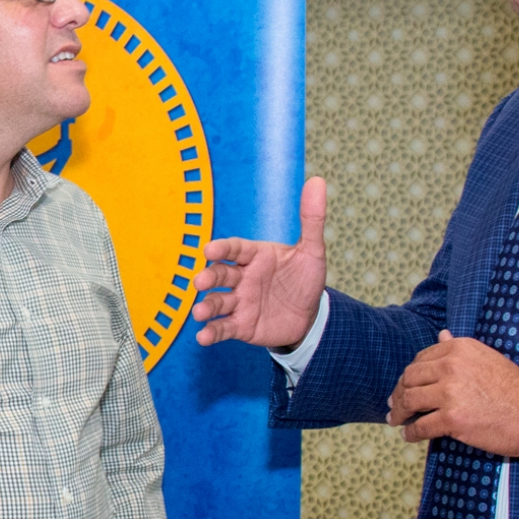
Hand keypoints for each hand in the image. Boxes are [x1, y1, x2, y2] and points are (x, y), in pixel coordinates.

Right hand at [192, 177, 327, 347]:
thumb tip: (318, 182)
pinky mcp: (241, 325)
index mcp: (256, 255)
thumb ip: (311, 218)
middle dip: (208, 277)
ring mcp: (240, 301)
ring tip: (199, 313)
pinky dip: (212, 332)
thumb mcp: (312, 250)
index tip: (210, 250)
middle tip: (200, 281)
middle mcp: (243, 277)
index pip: (236, 249)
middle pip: (220, 274)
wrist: (310, 314)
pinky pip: (224, 327)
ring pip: (218, 302)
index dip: (222, 249)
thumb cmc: (305, 278)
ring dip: (206, 307)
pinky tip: (204, 336)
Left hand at [386, 330, 518, 457]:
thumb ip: (459, 349)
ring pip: (411, 401)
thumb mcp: (486, 358)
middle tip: (394, 406)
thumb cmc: (515, 389)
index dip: (409, 375)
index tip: (404, 385)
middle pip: (410, 378)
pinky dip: (411, 433)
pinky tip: (409, 436)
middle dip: (399, 393)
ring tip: (398, 421)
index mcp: (459, 348)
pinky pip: (421, 426)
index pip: (421, 359)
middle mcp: (451, 365)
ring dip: (400, 414)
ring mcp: (450, 392)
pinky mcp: (452, 418)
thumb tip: (441, 335)